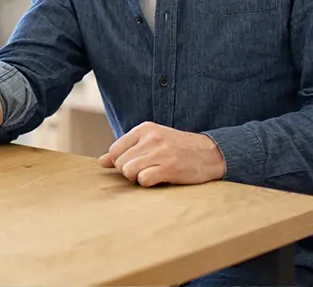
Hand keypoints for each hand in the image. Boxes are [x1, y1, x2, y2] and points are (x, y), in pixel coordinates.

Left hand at [97, 121, 225, 186]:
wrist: (211, 153)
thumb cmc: (177, 149)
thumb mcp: (151, 141)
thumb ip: (126, 149)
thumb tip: (101, 162)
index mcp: (143, 129)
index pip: (114, 150)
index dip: (121, 163)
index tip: (135, 165)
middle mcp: (150, 138)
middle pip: (120, 163)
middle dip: (128, 173)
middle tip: (145, 172)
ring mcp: (159, 152)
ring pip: (128, 172)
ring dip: (137, 179)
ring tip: (151, 175)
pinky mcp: (168, 167)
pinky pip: (143, 179)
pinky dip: (148, 183)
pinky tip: (159, 179)